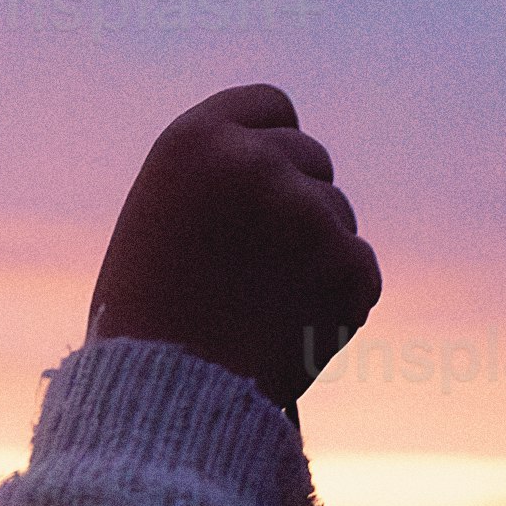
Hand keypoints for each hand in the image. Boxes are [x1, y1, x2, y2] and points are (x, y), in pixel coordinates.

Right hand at [83, 85, 379, 402]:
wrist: (164, 400)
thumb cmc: (144, 320)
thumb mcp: (159, 219)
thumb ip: (214, 182)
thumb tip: (277, 167)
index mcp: (196, 140)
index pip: (272, 105)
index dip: (271, 142)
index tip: (268, 174)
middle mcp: (256, 161)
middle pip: (312, 159)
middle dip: (296, 201)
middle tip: (257, 264)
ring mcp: (307, 212)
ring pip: (338, 218)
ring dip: (317, 255)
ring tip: (261, 308)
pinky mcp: (348, 265)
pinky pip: (361, 273)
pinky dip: (338, 301)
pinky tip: (289, 330)